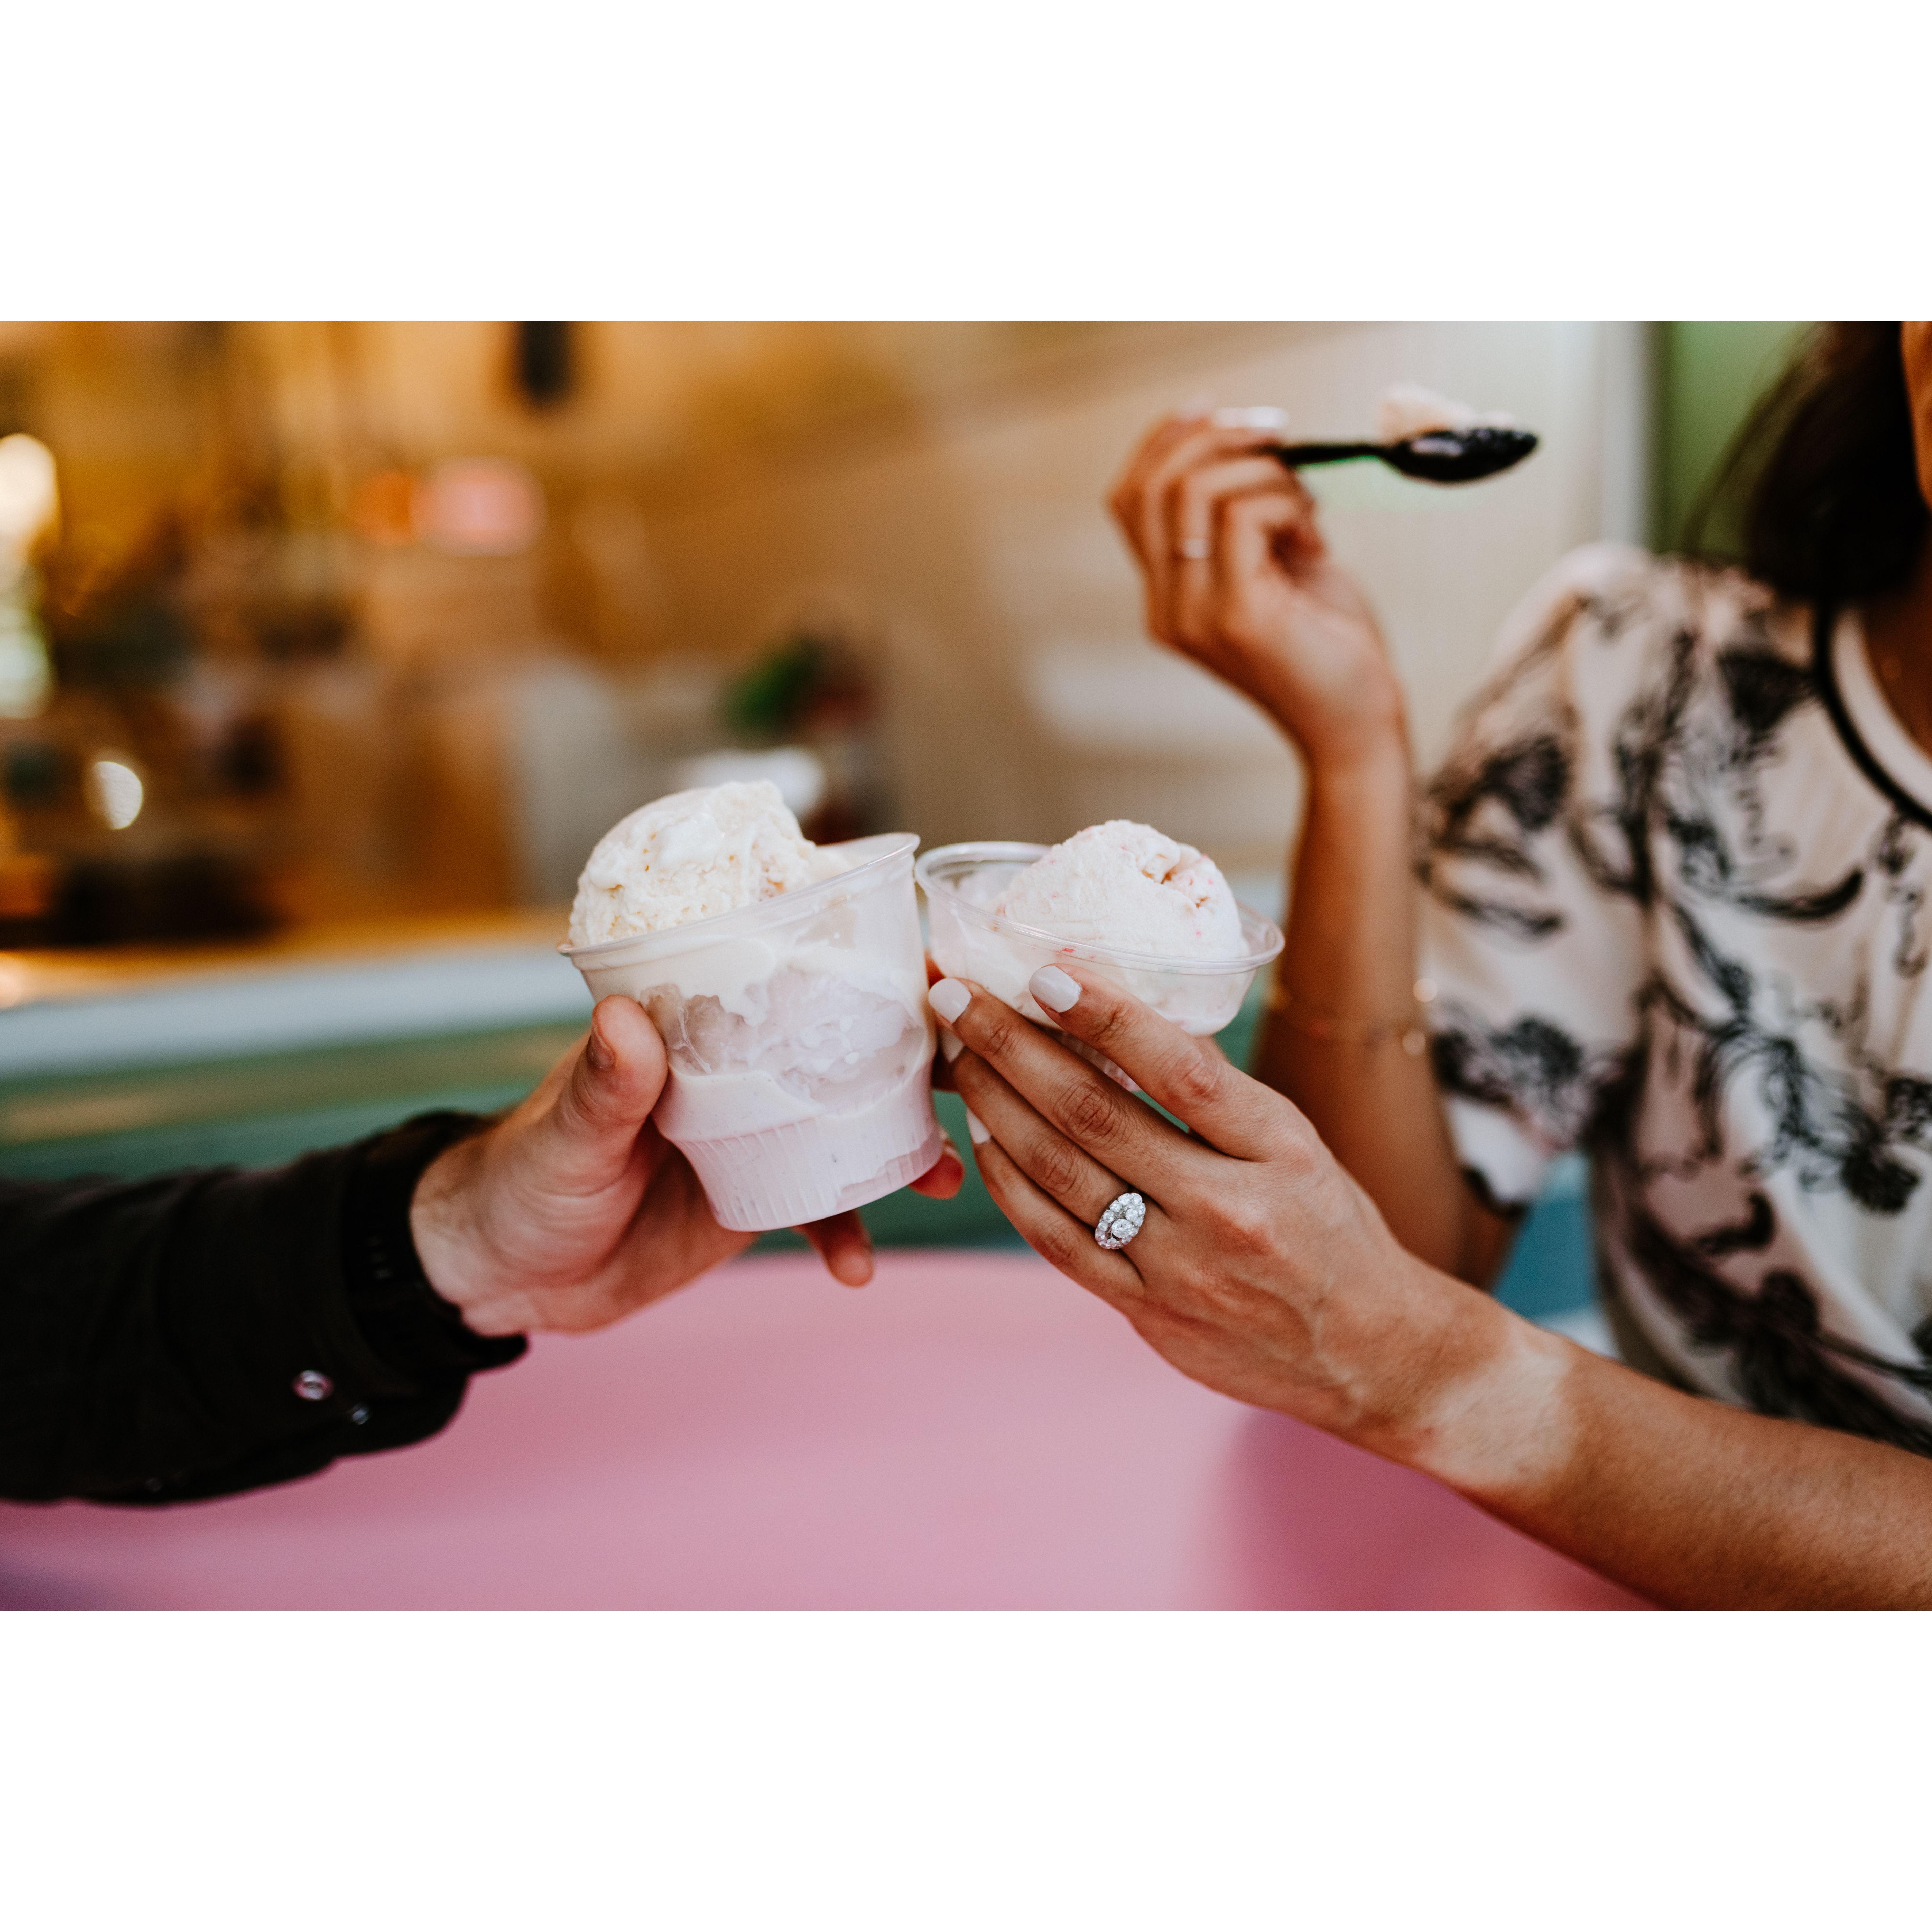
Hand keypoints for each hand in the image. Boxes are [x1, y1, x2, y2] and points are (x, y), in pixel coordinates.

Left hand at [411, 996, 964, 1335]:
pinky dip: (842, 1235)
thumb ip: (603, 1085)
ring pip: (839, 1131)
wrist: (502, 1277)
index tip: (921, 967)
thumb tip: (624, 1017)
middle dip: (903, 1066)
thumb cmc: (516, 1183)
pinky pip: (814, 1209)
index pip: (772, 983)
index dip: (847, 970)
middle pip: (831, 1055)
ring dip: (895, 1153)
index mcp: (683, 1035)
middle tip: (966, 1079)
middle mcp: (725, 1078)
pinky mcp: (747, 1202)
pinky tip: (856, 1268)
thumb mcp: (562, 1137)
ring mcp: (743, 1141)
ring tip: (940, 1179)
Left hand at [931, 965, 1521, 1456]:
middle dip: (1014, 1048)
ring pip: (1063, 1176)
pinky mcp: (1149, 1316)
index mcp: (1279, 1151)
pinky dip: (1012, 1187)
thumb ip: (1216, 1093)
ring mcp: (1182, 1270)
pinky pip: (1059, 1244)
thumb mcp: (1298, 1144)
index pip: (1181, 1070)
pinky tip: (984, 1140)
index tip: (1047, 972)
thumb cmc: (1332, 1230)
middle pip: (1098, 1116)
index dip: (1107, 1016)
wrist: (1372, 1354)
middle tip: (959, 998)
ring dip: (998, 1108)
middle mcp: (1228, 1210)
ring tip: (958, 1059)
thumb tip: (1123, 1016)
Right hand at [1107, 409, 1405, 767]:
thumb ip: (1248, 517)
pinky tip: (1317, 543)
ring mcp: (1194, 616)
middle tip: (1279, 437)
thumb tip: (1252, 442)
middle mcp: (1166, 609)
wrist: (1357, 723)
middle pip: (1153, 486)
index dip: (1163, 440)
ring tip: (1307, 506)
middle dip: (1216, 437)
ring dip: (1265, 474)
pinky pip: (1245, 517)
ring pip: (1197, 492)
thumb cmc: (1328, 643)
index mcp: (1166, 597)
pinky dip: (1290, 506)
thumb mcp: (1277, 565)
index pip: (1129, 500)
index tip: (1215, 406)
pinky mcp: (1237, 616)